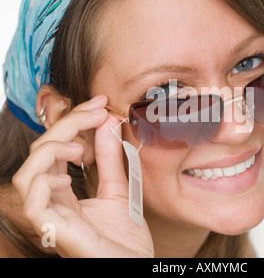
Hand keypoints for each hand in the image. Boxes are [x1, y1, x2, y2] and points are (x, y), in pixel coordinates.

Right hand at [12, 96, 153, 257]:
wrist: (137, 269)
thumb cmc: (126, 239)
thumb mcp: (120, 190)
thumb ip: (110, 160)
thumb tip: (108, 123)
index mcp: (65, 191)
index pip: (57, 148)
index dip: (74, 121)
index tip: (100, 104)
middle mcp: (53, 201)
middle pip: (40, 153)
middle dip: (66, 124)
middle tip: (97, 111)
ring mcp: (52, 217)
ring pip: (26, 175)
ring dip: (51, 151)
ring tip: (79, 148)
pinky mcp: (56, 232)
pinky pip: (33, 204)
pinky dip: (45, 182)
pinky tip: (67, 178)